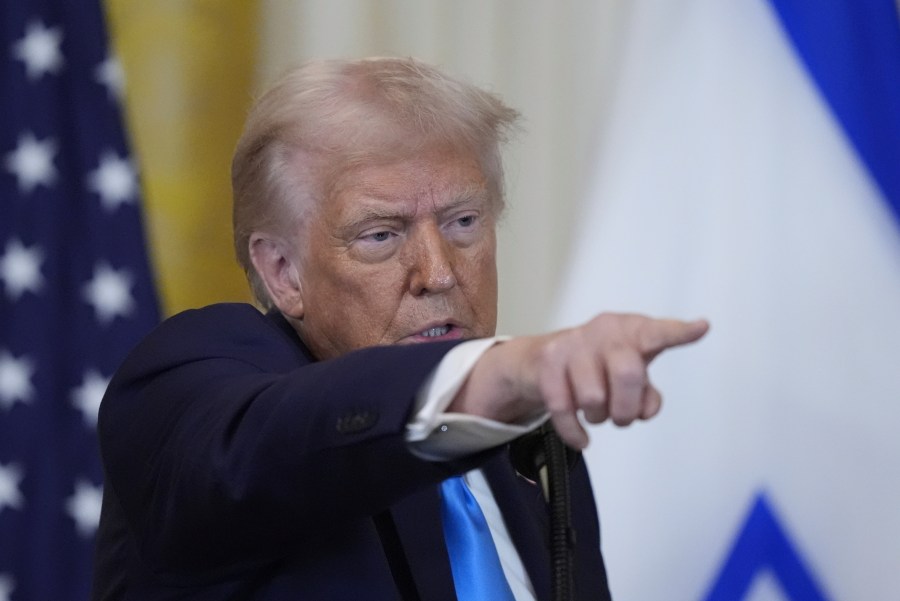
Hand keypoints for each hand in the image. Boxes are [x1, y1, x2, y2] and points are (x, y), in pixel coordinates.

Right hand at [452, 313, 709, 448]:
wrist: (542, 357)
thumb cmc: (598, 364)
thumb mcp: (629, 372)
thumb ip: (646, 391)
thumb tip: (647, 408)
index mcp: (632, 330)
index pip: (658, 332)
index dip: (679, 333)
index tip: (701, 328)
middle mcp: (604, 331)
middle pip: (627, 374)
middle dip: (626, 408)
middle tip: (622, 417)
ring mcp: (572, 344)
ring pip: (592, 397)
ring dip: (598, 417)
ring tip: (596, 412)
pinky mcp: (547, 362)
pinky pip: (562, 409)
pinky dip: (575, 432)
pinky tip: (582, 437)